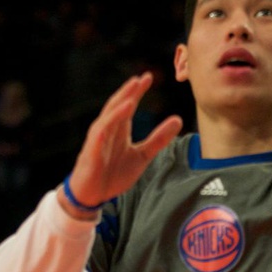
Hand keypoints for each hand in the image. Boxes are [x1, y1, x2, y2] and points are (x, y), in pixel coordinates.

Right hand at [61, 73, 182, 212]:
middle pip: (119, 104)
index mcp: (120, 129)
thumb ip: (159, 140)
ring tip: (134, 86)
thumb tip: (178, 120)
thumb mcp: (142, 156)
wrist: (93, 194)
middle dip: (131, 90)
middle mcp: (109, 128)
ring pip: (110, 113)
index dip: (138, 91)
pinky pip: (102, 130)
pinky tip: (123, 110)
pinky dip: (112, 119)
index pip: (129, 105)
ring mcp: (99, 137)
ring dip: (122, 99)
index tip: (149, 77)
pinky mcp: (93, 148)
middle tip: (145, 76)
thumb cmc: (113, 174)